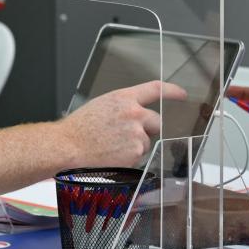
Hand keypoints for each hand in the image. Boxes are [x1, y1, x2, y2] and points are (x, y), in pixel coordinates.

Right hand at [60, 80, 187, 167]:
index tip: (181, 94)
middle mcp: (134, 114)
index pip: (156, 89)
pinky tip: (112, 156)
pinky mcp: (135, 153)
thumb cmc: (79, 128)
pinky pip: (139, 157)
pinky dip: (129, 159)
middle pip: (156, 121)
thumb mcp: (102, 106)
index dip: (171, 91)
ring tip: (111, 147)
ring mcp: (136, 134)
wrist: (68, 146)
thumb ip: (123, 107)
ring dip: (135, 146)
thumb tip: (135, 115)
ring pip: (146, 142)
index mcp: (124, 98)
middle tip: (128, 136)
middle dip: (148, 130)